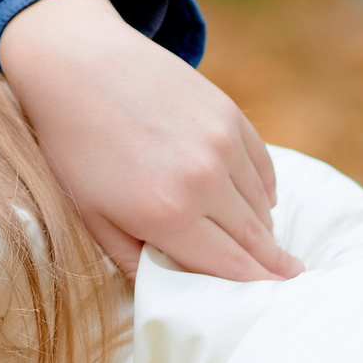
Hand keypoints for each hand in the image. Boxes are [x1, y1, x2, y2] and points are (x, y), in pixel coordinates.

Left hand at [0, 0, 300, 281]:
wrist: (76, 62)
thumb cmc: (74, 145)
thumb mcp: (89, 214)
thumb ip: (132, 259)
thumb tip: (167, 288)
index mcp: (167, 214)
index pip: (230, 267)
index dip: (253, 288)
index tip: (271, 301)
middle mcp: (204, 180)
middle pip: (254, 239)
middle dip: (271, 264)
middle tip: (289, 278)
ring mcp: (222, 143)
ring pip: (261, 203)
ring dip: (262, 225)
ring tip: (260, 241)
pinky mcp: (229, 113)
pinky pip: (262, 166)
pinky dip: (263, 188)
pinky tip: (258, 199)